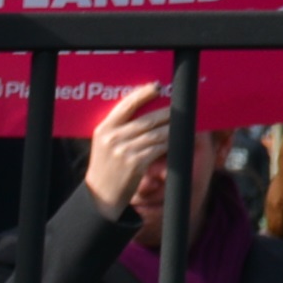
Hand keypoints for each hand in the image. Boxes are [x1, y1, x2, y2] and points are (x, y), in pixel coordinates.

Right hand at [83, 83, 173, 215]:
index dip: (143, 93)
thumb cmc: (107, 165)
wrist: (101, 195)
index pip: (126, 105)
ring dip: (172, 128)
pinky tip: (175, 141)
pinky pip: (158, 148)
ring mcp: (124, 151)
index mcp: (104, 129)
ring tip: (181, 124)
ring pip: (156, 133)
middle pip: (147, 119)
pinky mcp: (135, 163)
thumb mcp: (105, 142)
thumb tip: (148, 107)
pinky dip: (169, 143)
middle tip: (179, 107)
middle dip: (166, 112)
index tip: (157, 87)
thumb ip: (120, 126)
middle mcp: (113, 138)